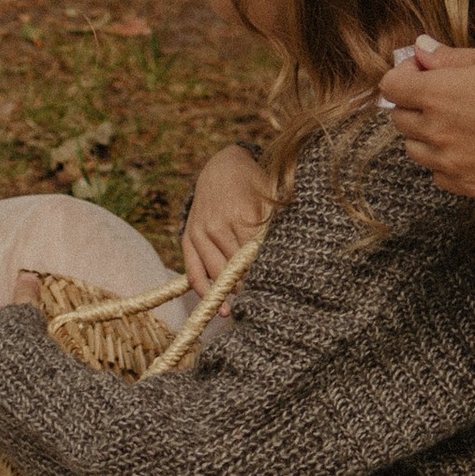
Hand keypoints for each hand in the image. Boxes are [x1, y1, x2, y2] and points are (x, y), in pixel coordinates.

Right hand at [184, 140, 271, 293]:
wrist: (221, 167)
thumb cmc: (253, 185)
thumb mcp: (270, 197)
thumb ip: (276, 225)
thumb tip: (286, 256)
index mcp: (242, 213)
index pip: (254, 256)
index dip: (265, 273)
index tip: (276, 288)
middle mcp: (218, 224)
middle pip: (235, 268)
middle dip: (249, 286)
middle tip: (262, 301)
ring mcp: (200, 232)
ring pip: (216, 273)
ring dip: (229, 292)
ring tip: (242, 307)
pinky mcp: (188, 238)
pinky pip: (193, 271)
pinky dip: (204, 290)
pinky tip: (217, 305)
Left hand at [374, 37, 474, 197]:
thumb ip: (450, 57)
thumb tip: (420, 47)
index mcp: (436, 93)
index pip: (390, 85)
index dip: (405, 75)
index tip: (426, 72)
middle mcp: (435, 130)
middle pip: (399, 118)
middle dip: (415, 104)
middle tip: (447, 96)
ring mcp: (449, 162)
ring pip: (415, 149)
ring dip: (427, 135)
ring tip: (460, 124)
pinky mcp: (466, 186)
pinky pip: (438, 175)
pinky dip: (446, 162)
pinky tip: (472, 148)